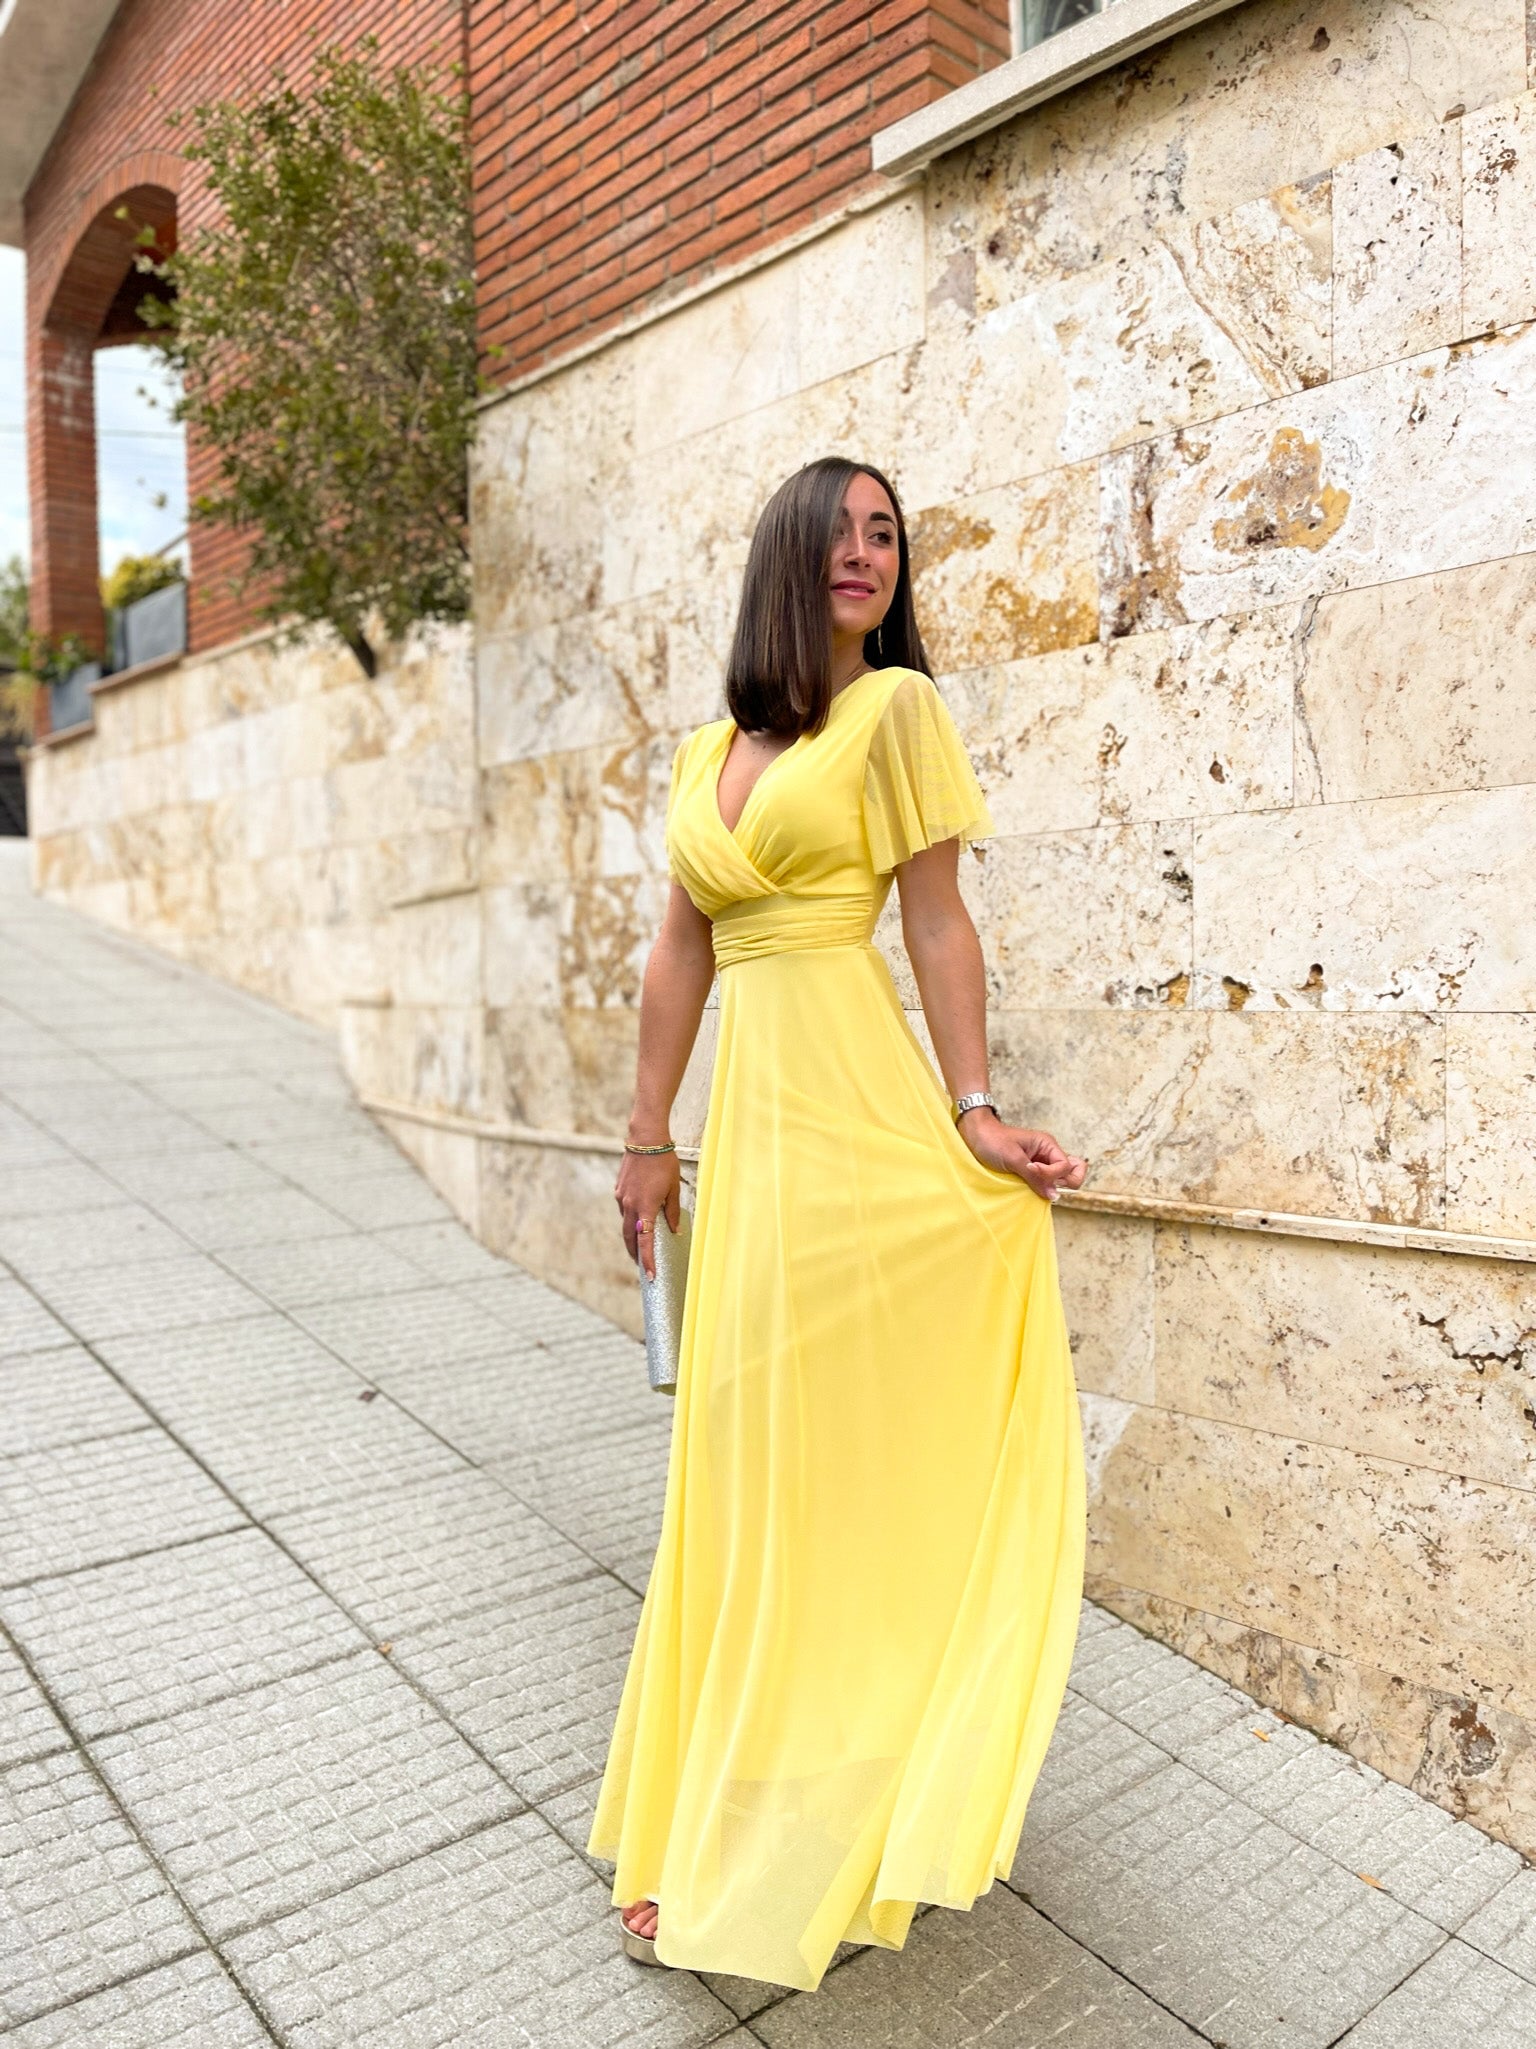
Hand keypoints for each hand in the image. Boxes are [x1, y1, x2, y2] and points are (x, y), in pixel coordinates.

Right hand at [615, 1147, 681, 1277]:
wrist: (645, 1140)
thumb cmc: (664, 1163)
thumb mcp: (673, 1188)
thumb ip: (672, 1212)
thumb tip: (674, 1230)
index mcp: (645, 1208)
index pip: (645, 1242)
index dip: (648, 1261)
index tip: (650, 1276)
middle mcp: (629, 1206)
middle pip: (630, 1238)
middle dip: (635, 1254)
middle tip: (642, 1266)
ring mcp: (621, 1198)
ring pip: (626, 1224)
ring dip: (632, 1236)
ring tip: (641, 1245)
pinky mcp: (618, 1190)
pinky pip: (624, 1210)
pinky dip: (631, 1218)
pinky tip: (639, 1217)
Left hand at [957, 1112, 1087, 1201]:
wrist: (975, 1135)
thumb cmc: (992, 1140)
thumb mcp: (1012, 1158)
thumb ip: (1034, 1176)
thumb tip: (1054, 1195)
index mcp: (1048, 1145)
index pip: (1066, 1166)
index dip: (1052, 1174)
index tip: (1031, 1169)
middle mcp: (1049, 1154)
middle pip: (1072, 1173)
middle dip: (1063, 1182)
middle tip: (1041, 1183)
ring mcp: (1042, 1164)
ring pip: (1060, 1181)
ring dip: (1050, 1187)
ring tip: (1032, 1186)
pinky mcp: (1032, 1172)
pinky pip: (1045, 1183)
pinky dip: (1041, 1188)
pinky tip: (1028, 1188)